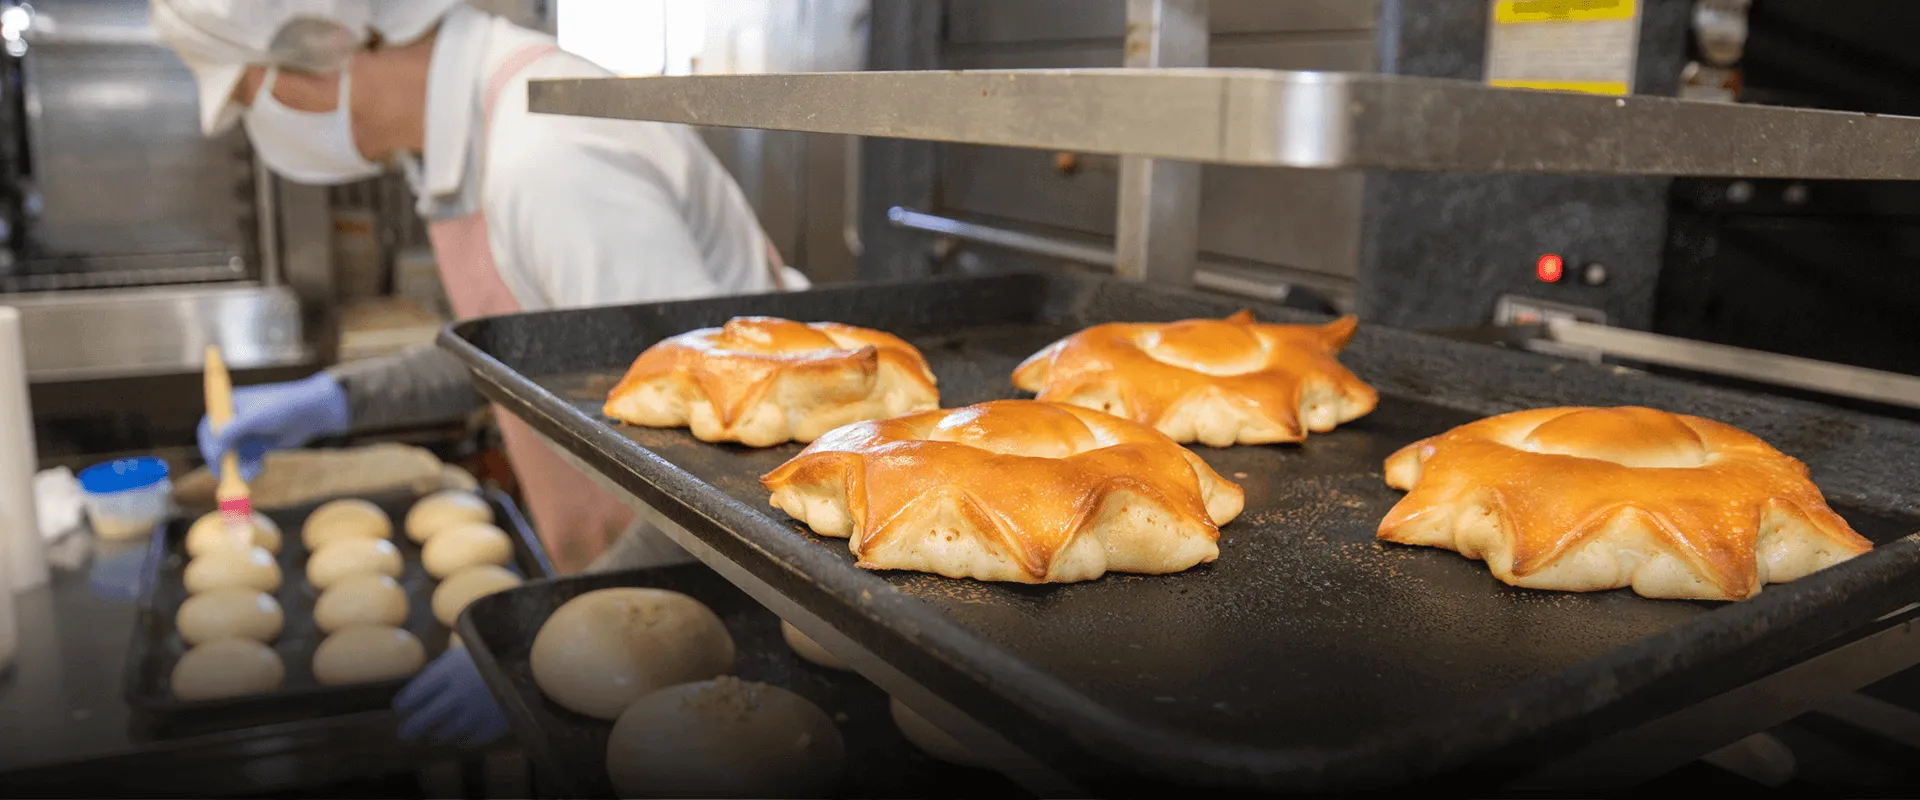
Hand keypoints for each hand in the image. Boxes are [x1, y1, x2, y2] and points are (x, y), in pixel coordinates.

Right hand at [196, 373, 349, 479]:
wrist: (310, 412)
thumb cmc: (281, 408)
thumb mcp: (254, 418)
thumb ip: (232, 432)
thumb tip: (215, 448)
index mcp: (227, 406)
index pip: (208, 429)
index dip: (210, 445)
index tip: (217, 458)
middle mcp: (233, 421)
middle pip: (218, 446)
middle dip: (223, 462)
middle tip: (227, 476)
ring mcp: (246, 434)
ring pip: (233, 458)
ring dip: (238, 468)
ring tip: (253, 472)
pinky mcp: (258, 446)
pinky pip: (247, 462)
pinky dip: (250, 468)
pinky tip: (260, 468)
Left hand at [395, 644, 508, 747]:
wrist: (539, 659)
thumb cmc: (503, 646)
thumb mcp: (473, 644)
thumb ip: (450, 663)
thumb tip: (429, 679)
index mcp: (450, 669)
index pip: (417, 691)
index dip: (406, 701)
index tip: (400, 707)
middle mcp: (458, 692)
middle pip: (426, 717)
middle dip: (412, 727)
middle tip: (404, 733)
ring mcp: (476, 710)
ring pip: (447, 731)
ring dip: (437, 734)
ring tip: (433, 735)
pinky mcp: (494, 724)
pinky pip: (471, 738)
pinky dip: (463, 739)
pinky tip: (461, 737)